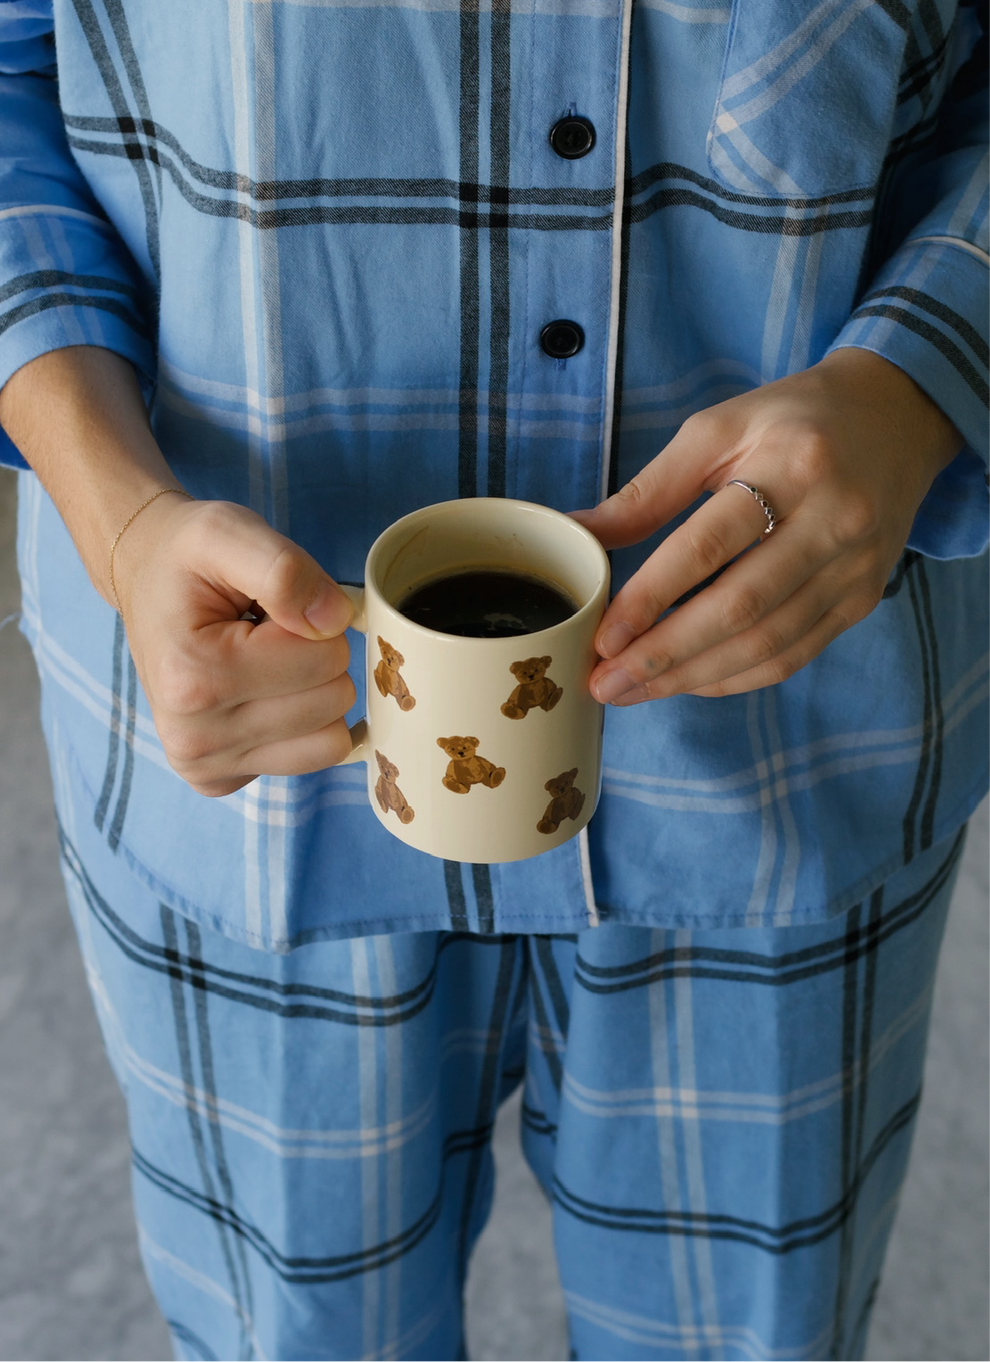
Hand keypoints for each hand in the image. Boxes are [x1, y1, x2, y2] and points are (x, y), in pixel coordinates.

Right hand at [113, 494, 355, 795]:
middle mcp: (194, 737)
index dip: (314, 620)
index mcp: (193, 676)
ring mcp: (205, 766)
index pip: (324, 657)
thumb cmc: (188, 558)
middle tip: (267, 632)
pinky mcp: (219, 781)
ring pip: (332, 740)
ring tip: (263, 661)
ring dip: (313, 692)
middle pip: (333, 700)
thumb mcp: (229, 532)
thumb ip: (285, 569)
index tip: (271, 607)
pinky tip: (259, 692)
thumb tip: (338, 618)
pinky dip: (301, 725)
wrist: (144, 579)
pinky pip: (311, 758)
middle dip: (317, 657)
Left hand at [572, 349, 961, 702]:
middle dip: (665, 654)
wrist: (896, 418)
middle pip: (740, 607)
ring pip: (767, 643)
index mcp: (791, 466)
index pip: (708, 547)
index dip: (651, 598)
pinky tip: (690, 682)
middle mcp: (833, 521)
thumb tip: (582, 533)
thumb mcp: (718, 430)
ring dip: (694, 676)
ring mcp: (855, 567)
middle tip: (607, 683)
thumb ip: (651, 489)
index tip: (605, 637)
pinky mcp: (863, 599)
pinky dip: (737, 677)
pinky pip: (795, 654)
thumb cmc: (793, 421)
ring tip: (635, 691)